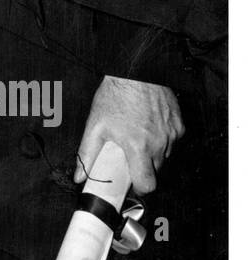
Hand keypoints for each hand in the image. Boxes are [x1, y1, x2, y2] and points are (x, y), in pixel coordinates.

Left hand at [75, 75, 183, 194]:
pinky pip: (172, 141)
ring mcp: (171, 134)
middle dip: (143, 168)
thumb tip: (80, 175)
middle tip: (130, 156)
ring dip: (153, 153)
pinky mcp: (179, 125)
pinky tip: (149, 127)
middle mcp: (158, 143)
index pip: (148, 184)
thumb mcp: (95, 125)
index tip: (132, 183)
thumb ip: (87, 153)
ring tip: (138, 137)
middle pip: (156, 171)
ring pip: (164, 156)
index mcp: (138, 147)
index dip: (140, 187)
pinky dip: (162, 139)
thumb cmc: (116, 96)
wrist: (136, 72)